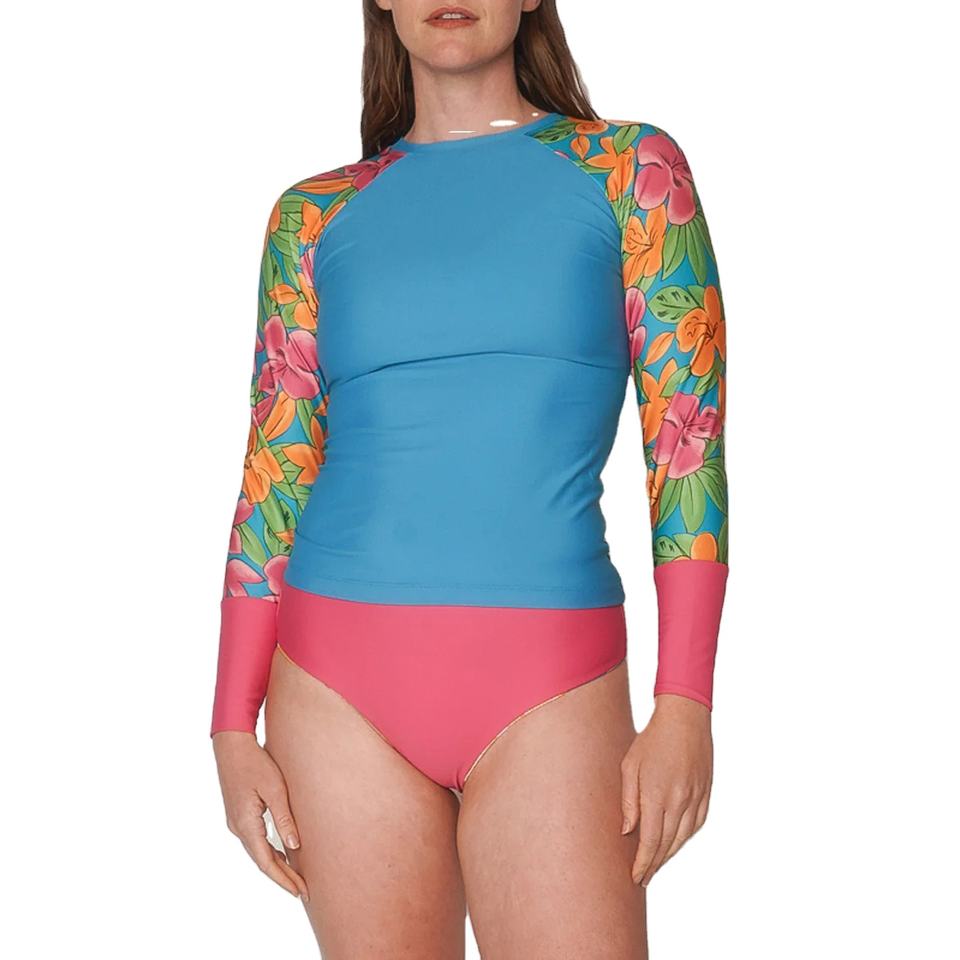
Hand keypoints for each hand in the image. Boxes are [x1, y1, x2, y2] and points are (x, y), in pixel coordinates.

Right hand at [213, 731, 308, 901]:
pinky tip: (283, 853)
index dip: (283, 879)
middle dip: (282, 876)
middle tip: (303, 890)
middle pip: (262, 861)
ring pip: (258, 851)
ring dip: (276, 864)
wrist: (232, 745)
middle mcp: (237, 828)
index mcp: (245, 825)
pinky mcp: (239, 815)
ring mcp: (236, 822)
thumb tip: (294, 847)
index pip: (266, 862)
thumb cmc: (256, 763)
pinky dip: (269, 851)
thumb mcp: (275, 789)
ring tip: (296, 877)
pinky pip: (256, 840)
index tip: (299, 891)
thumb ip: (284, 818)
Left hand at [619, 694, 712, 886]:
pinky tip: (675, 844)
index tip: (636, 877)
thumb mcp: (630, 765)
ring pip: (682, 838)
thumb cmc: (651, 740)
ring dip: (669, 855)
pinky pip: (696, 825)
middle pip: (666, 844)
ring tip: (656, 865)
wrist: (685, 720)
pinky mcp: (706, 793)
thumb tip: (628, 831)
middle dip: (654, 864)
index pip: (650, 841)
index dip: (643, 862)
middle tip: (643, 878)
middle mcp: (679, 800)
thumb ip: (628, 800)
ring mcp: (695, 798)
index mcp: (657, 794)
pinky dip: (685, 838)